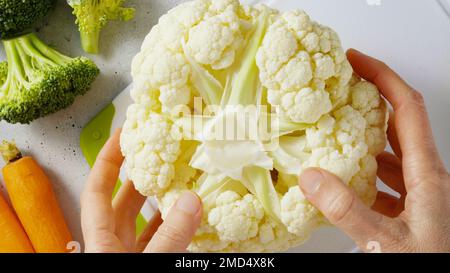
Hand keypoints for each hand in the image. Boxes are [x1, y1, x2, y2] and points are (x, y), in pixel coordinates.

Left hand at [80, 129, 202, 252]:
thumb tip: (191, 200)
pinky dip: (174, 227)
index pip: (96, 190)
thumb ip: (168, 236)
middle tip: (158, 155)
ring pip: (143, 223)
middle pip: (123, 203)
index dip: (107, 160)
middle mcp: (112, 246)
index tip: (121, 136)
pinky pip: (161, 240)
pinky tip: (188, 218)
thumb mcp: (149, 260)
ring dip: (161, 202)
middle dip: (141, 177)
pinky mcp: (149, 264)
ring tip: (180, 182)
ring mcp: (130, 256)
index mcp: (100, 241)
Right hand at [298, 49, 449, 252]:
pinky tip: (345, 181)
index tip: (357, 61)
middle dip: (370, 101)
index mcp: (428, 175)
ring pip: (391, 154)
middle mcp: (427, 178)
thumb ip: (347, 211)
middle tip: (341, 90)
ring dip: (364, 139)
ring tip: (334, 132)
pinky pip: (386, 180)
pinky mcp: (413, 210)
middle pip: (399, 124)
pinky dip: (364, 172)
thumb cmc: (433, 263)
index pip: (407, 109)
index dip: (382, 78)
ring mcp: (421, 194)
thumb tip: (312, 178)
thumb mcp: (387, 243)